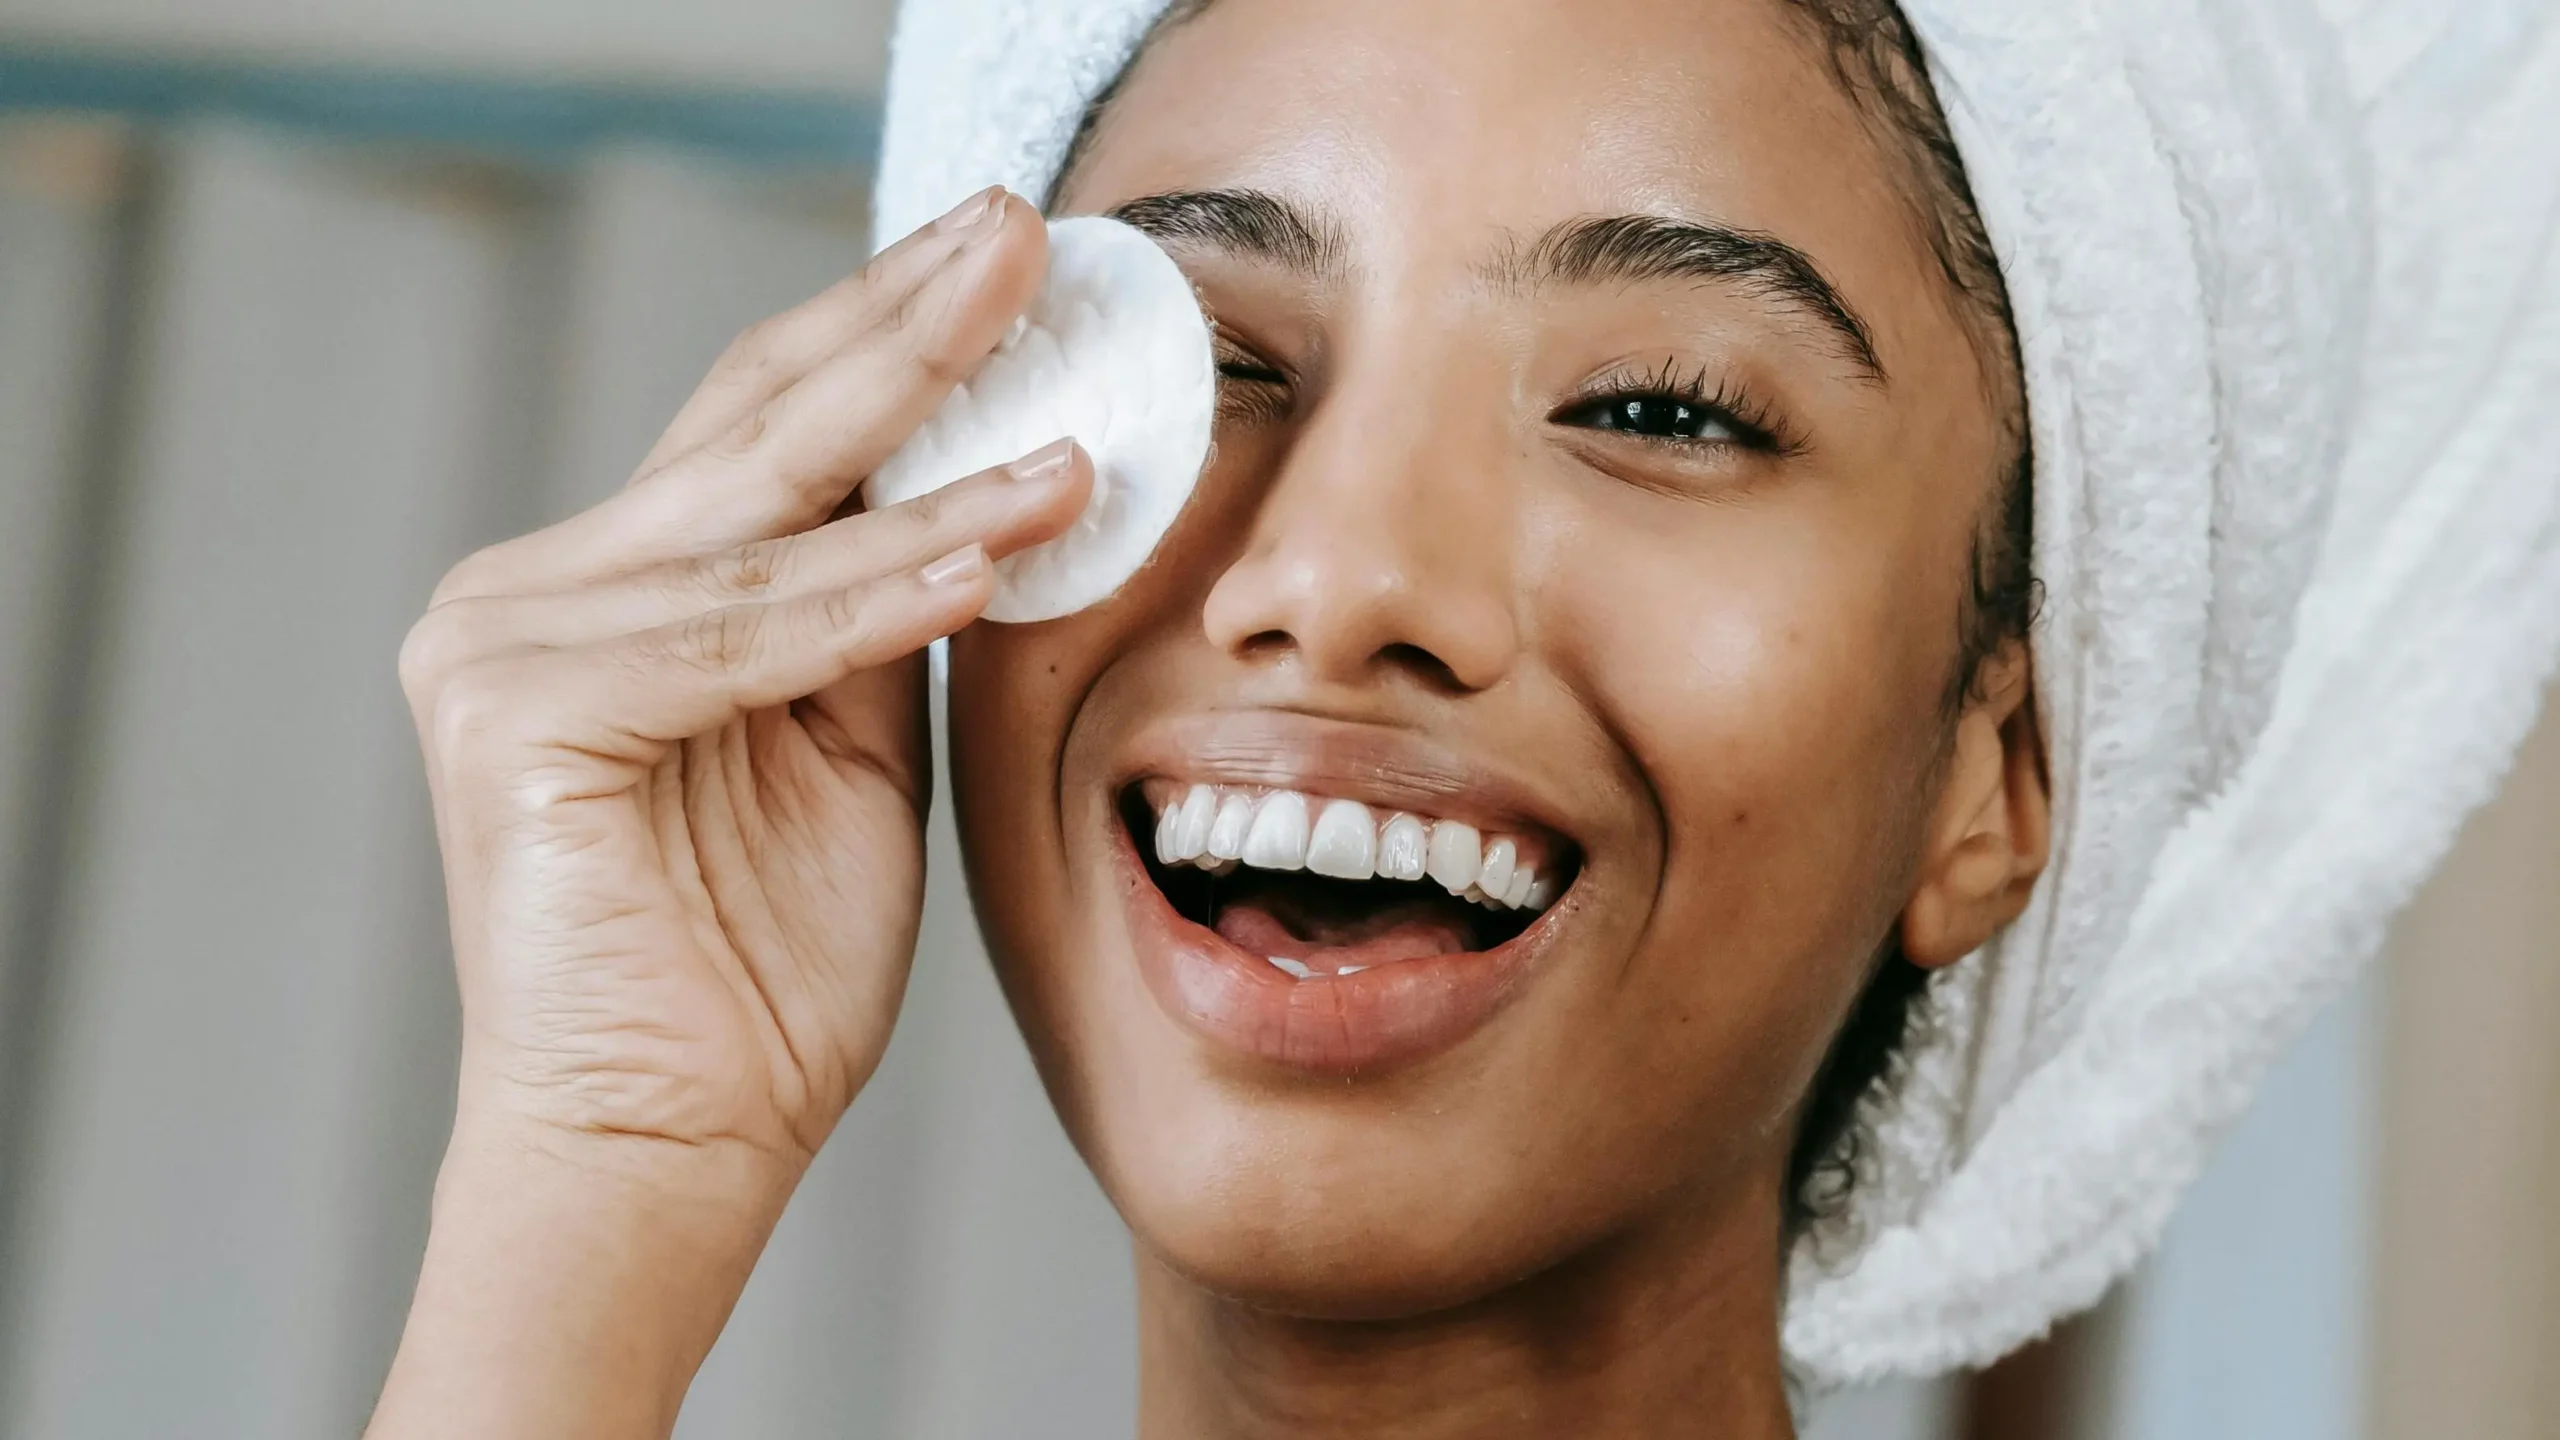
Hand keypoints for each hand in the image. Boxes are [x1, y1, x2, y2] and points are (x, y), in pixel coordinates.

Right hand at [399, 188, 1083, 1175]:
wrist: (665, 1148)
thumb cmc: (759, 972)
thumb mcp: (851, 752)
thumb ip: (878, 617)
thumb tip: (982, 484)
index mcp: (607, 590)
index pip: (766, 425)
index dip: (892, 333)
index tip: (1005, 254)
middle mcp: (531, 591)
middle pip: (753, 427)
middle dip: (907, 328)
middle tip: (1020, 234)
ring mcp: (501, 643)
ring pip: (763, 528)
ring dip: (933, 465)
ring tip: (1067, 416)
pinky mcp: (515, 715)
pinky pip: (740, 636)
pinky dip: (873, 596)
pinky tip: (985, 548)